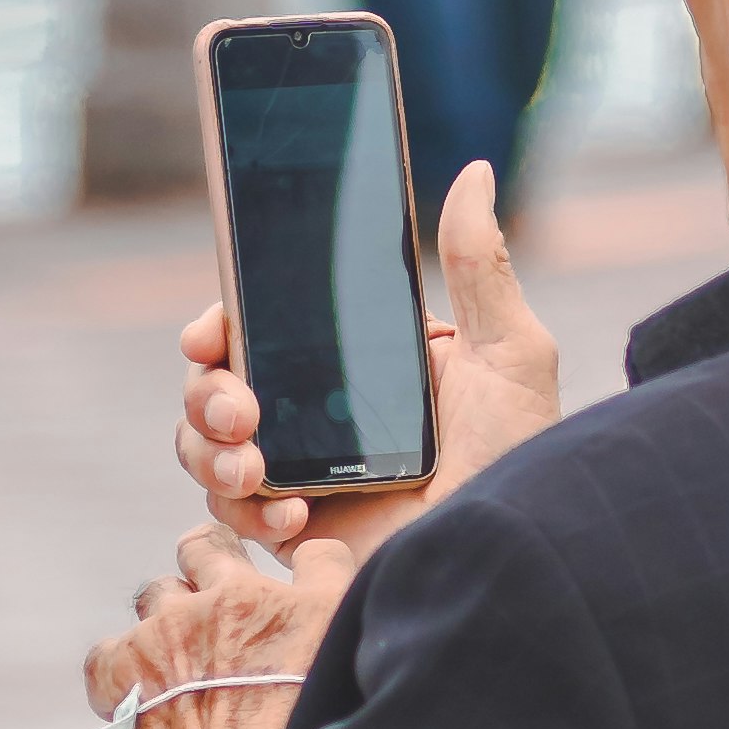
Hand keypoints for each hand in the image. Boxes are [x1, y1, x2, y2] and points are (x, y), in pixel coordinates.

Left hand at [87, 519, 353, 728]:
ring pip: (157, 593)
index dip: (301, 570)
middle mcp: (230, 602)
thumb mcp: (351, 686)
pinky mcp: (123, 668)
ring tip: (179, 662)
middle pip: (206, 547)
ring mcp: (169, 630)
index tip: (288, 585)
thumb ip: (346, 632)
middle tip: (217, 605)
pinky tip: (140, 694)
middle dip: (209, 563)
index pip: (312, 554)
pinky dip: (121, 667)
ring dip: (167, 618)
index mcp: (296, 606)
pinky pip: (109, 648)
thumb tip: (328, 599)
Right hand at [172, 157, 562, 558]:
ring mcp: (302, 473)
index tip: (209, 334)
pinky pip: (232, 518)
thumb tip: (475, 172)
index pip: (263, 328)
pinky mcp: (298, 534)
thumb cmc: (523, 456)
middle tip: (238, 415)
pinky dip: (248, 516)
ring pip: (206, 449)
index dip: (220, 326)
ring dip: (210, 454)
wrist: (510, 556)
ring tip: (255, 470)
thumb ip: (480, 264)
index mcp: (353, 361)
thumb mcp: (509, 353)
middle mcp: (317, 412)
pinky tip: (297, 520)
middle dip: (206, 396)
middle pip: (216, 387)